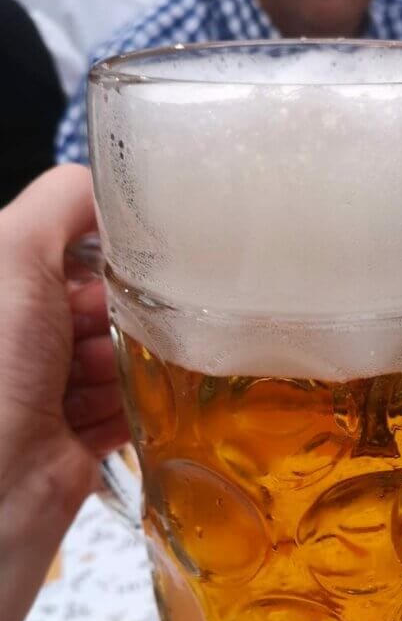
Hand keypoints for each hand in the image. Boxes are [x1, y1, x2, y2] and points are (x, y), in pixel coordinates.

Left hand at [0, 166, 127, 620]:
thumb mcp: (14, 254)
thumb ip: (62, 203)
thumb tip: (109, 181)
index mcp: (3, 293)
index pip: (66, 250)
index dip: (108, 249)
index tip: (153, 254)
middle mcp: (19, 338)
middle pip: (98, 303)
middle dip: (130, 307)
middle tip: (158, 314)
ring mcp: (47, 392)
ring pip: (119, 357)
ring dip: (143, 358)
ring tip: (155, 362)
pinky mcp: (79, 439)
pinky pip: (129, 408)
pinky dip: (149, 402)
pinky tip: (165, 396)